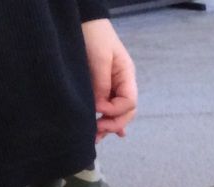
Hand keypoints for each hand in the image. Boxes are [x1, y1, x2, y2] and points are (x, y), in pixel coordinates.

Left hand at [82, 18, 137, 140]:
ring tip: (96, 137)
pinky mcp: (103, 86)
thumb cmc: (94, 36)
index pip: (129, 103)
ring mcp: (114, 85)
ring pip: (118, 112)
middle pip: (127, 112)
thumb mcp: (99, 59)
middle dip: (113, 123)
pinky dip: (108, 119)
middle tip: (97, 131)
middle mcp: (123, 83)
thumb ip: (101, 84)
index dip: (114, 110)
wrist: (85, 22)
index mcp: (127, 76)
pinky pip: (109, 107)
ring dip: (109, 125)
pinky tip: (105, 131)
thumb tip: (99, 108)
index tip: (97, 109)